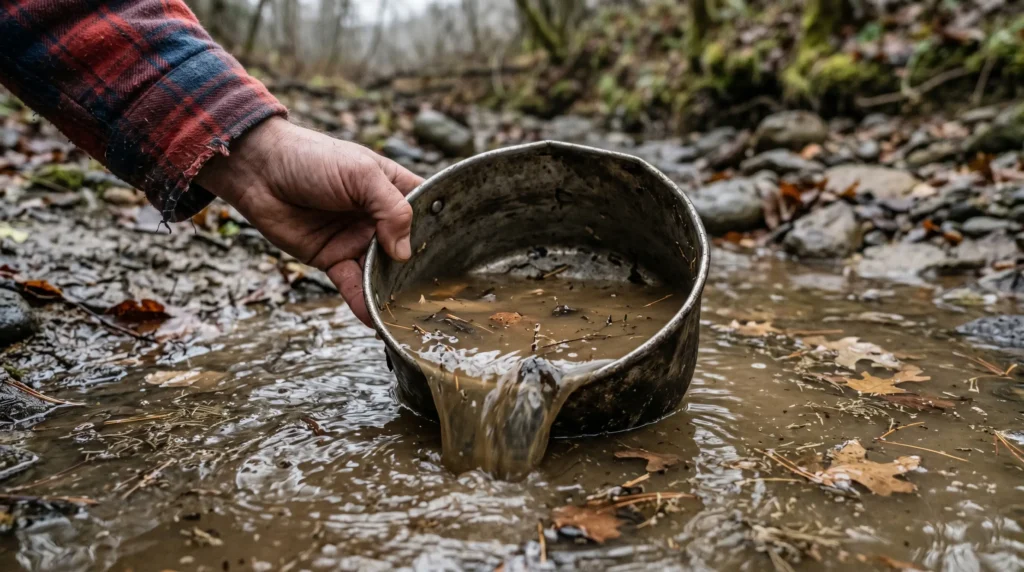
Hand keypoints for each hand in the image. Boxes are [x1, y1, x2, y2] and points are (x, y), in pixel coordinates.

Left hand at [196, 117, 421, 325]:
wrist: (258, 170)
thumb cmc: (311, 158)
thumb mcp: (360, 174)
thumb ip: (390, 209)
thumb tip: (406, 252)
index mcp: (393, 188)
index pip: (427, 211)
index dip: (443, 231)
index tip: (462, 255)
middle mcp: (379, 217)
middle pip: (409, 249)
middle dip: (421, 270)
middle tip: (439, 296)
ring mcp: (357, 239)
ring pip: (382, 271)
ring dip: (393, 291)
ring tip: (409, 314)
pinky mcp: (332, 258)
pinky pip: (353, 285)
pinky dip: (363, 302)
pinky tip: (375, 318)